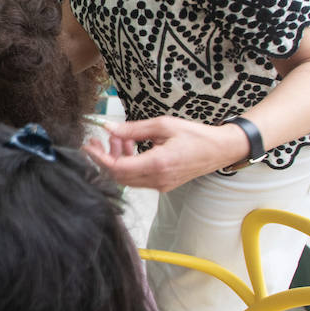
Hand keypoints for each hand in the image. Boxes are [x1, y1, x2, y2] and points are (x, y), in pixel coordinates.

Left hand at [84, 116, 249, 192]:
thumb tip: (108, 128)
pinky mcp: (163, 185)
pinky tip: (130, 147)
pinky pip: (138, 179)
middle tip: (99, 140)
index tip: (88, 146)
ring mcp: (161, 185)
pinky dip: (128, 164)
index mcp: (157, 164)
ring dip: (117, 160)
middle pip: (118, 176)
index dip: (98, 158)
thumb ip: (133, 129)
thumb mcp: (163, 125)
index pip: (117, 167)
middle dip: (104, 158)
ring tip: (119, 139)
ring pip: (126, 178)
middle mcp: (157, 179)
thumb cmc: (196, 135)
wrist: (221, 149)